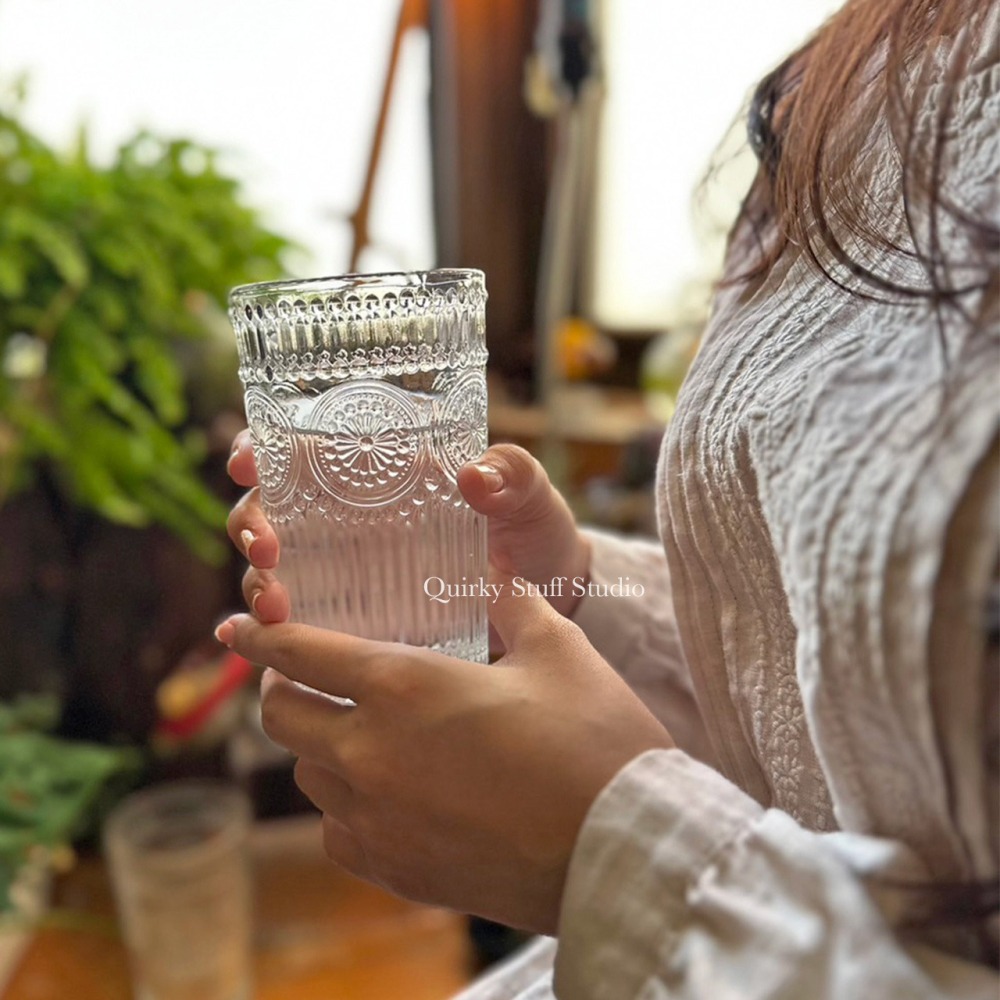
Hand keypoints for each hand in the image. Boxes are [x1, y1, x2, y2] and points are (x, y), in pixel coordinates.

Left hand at [214, 582, 672, 933]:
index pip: (301, 655)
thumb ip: (514, 605)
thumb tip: (498, 579)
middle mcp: (371, 754)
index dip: (261, 637)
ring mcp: (377, 819)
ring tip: (350, 730)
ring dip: (316, 746)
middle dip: (282, 690)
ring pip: (307, 775)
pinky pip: (337, 831)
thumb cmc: (594, 742)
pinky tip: (380, 792)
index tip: (237, 629)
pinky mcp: (396, 869)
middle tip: (303, 676)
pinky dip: (342, 804)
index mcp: (405, 687)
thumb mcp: (558, 650)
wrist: (621, 850)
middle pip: (283, 719)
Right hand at [226, 432, 590, 627]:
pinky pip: (305, 621)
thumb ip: (512, 477)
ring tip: (279, 609)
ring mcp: (350, 566)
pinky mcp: (358, 613)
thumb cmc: (534, 529)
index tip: (248, 463)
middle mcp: (352, 515)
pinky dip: (284, 633)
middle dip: (252, 525)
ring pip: (277, 568)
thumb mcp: (530, 495)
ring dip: (261, 585)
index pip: (304, 448)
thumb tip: (476, 477)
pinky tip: (277, 648)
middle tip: (267, 552)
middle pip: (272, 509)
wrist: (551, 596)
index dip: (262, 450)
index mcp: (384, 469)